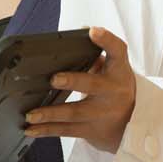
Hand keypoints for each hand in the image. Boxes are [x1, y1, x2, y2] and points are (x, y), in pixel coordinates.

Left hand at [24, 26, 136, 152]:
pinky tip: (30, 128)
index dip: (106, 40)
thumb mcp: (112, 68)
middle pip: (93, 85)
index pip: (117, 50)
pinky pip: (67, 130)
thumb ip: (95, 52)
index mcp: (117, 70)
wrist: (132, 122)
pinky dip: (46, 130)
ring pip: (75, 113)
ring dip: (51, 113)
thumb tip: (80, 32)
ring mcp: (102, 113)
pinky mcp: (92, 130)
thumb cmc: (114, 87)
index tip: (94, 31)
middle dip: (73, 82)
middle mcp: (112, 91)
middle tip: (54, 79)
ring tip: (31, 113)